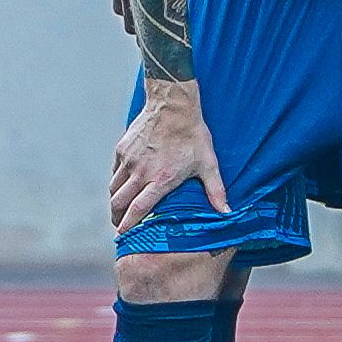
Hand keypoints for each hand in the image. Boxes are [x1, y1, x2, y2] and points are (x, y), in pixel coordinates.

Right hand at [107, 87, 226, 236]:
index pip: (138, 209)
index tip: (123, 237)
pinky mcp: (122, 150)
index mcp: (161, 179)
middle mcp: (141, 172)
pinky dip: (116, 183)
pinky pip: (114, 172)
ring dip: (115, 202)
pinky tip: (122, 186)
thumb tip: (227, 213)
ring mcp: (129, 161)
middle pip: (119, 203)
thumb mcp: (208, 163)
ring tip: (120, 209)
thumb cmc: (192, 134)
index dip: (129, 225)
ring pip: (114, 189)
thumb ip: (216, 191)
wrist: (173, 104)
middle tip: (120, 227)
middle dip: (117, 218)